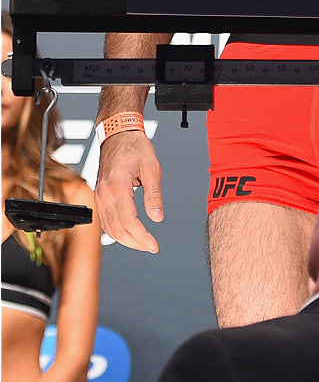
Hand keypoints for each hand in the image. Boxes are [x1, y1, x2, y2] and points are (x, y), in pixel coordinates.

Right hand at [95, 130, 162, 251]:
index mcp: (117, 187)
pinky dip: (117, 231)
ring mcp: (99, 196)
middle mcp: (104, 194)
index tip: (153, 245)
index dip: (142, 237)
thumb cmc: (135, 147)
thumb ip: (154, 195)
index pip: (128, 222)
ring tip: (143, 242)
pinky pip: (105, 221)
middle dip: (135, 242)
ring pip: (109, 229)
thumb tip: (157, 218)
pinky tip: (130, 232)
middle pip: (117, 230)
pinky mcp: (99, 196)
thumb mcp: (151, 169)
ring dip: (126, 240)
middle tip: (151, 246)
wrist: (118, 134)